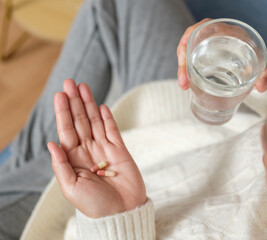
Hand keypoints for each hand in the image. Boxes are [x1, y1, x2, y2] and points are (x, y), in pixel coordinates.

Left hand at [47, 79, 145, 217]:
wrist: (121, 211)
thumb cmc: (95, 204)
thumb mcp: (71, 188)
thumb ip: (61, 165)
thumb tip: (51, 144)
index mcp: (74, 159)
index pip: (67, 130)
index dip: (63, 112)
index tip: (60, 95)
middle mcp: (88, 150)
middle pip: (80, 121)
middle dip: (75, 102)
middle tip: (71, 83)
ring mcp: (104, 149)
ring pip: (95, 122)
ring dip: (89, 104)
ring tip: (84, 87)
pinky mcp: (120, 150)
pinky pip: (113, 130)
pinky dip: (107, 118)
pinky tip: (101, 106)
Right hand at [177, 18, 266, 91]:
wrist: (259, 68)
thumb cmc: (261, 63)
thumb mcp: (265, 68)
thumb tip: (261, 87)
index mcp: (230, 33)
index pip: (207, 25)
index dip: (194, 32)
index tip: (185, 44)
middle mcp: (216, 38)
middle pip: (192, 40)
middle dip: (183, 59)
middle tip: (184, 80)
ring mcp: (209, 48)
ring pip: (189, 53)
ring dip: (183, 68)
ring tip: (184, 85)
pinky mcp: (205, 58)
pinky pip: (191, 61)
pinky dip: (187, 72)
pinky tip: (187, 84)